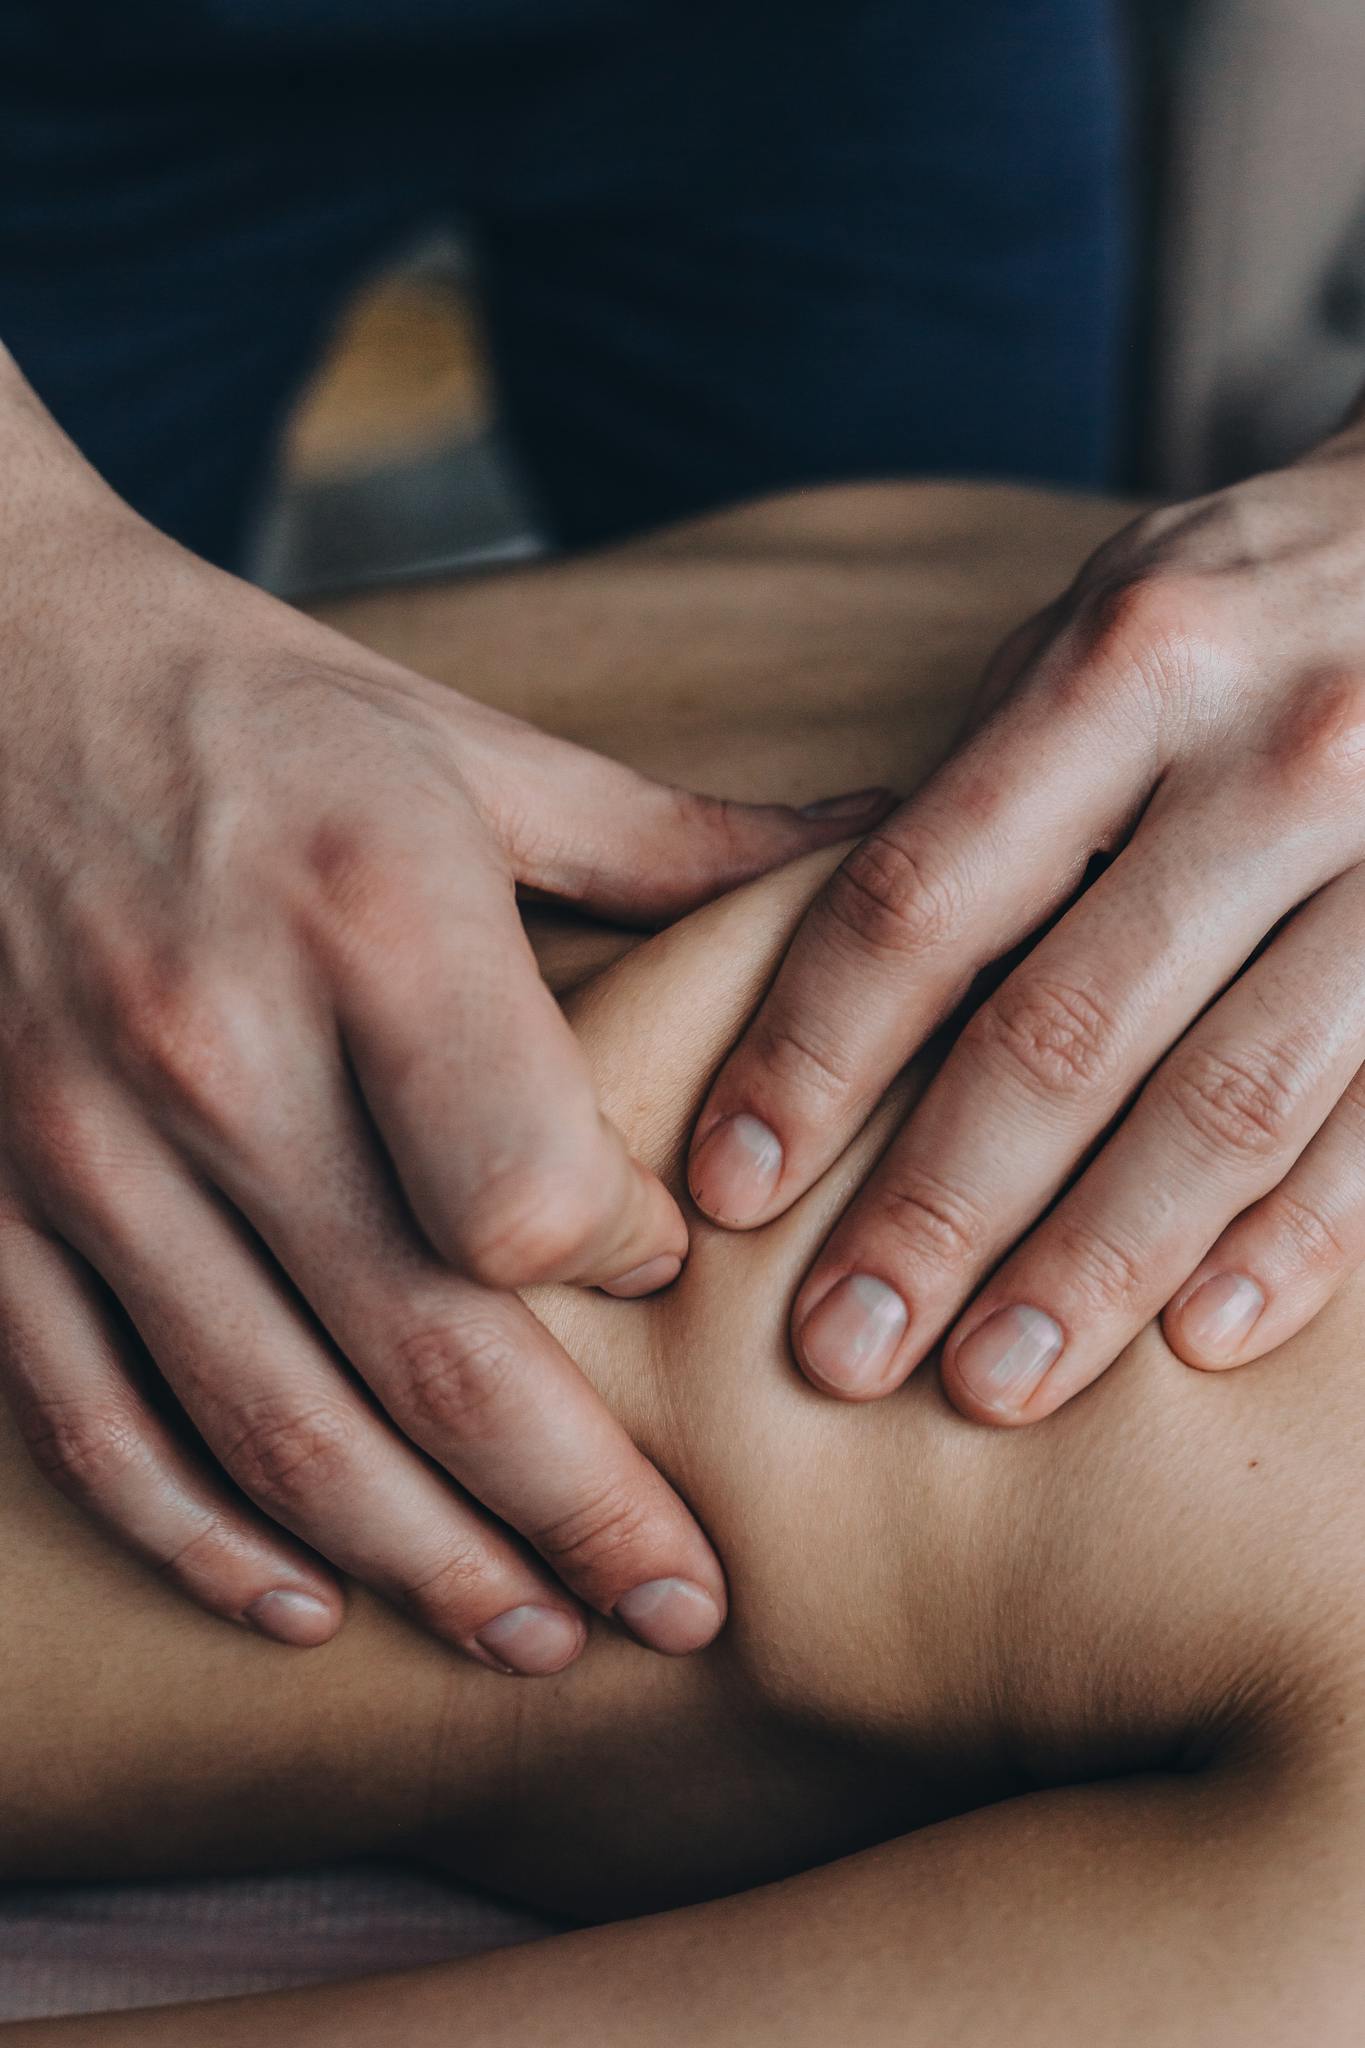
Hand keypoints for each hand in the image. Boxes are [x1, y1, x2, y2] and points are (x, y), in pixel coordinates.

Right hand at [0, 349, 886, 1665]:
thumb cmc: (256, 705)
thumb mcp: (470, 748)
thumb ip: (677, 840)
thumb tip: (885, 861)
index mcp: (370, 919)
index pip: (528, 1188)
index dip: (625, 1260)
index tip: (671, 1273)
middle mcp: (219, 1050)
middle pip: (425, 1351)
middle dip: (575, 1513)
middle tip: (685, 1611)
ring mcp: (85, 1143)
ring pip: (268, 1422)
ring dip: (418, 1562)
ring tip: (538, 1641)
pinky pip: (88, 1413)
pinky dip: (195, 1536)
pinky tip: (303, 1606)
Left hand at [689, 410, 1364, 1421]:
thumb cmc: (1250, 610)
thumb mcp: (1100, 634)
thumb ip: (987, 793)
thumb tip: (848, 989)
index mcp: (1129, 668)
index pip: (925, 900)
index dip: (814, 1057)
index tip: (731, 1187)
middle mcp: (1276, 757)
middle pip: (1065, 1029)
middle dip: (938, 1210)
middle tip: (842, 1348)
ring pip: (1229, 1105)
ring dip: (1096, 1264)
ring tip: (994, 1381)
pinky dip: (1291, 1243)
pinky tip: (1196, 1334)